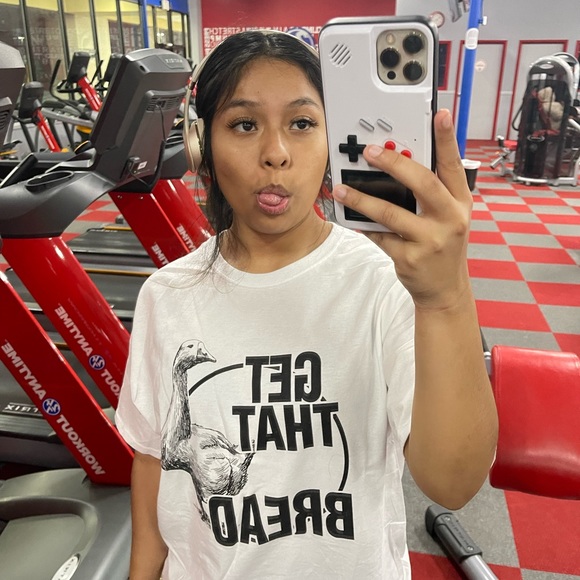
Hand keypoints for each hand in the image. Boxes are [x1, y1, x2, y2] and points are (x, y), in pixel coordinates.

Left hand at [332, 109, 472, 310]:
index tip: (440, 114)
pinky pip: (379, 236)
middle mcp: (450, 219)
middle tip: (370, 151)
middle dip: (394, 163)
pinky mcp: (409, 258)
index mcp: (460, 203)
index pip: (454, 166)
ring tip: (344, 189)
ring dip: (363, 199)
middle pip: (422, 183)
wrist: (444, 289)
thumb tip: (398, 165)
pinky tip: (350, 218)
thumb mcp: (448, 218)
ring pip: (391, 213)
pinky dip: (363, 226)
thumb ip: (432, 194)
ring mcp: (430, 240)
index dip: (447, 139)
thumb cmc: (442, 245)